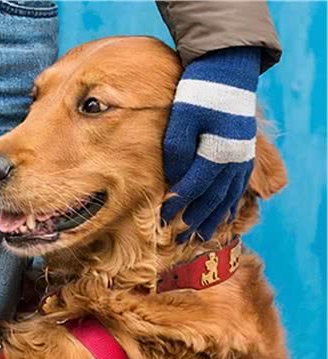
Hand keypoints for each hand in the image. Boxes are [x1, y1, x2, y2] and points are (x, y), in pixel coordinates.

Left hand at [161, 47, 260, 241]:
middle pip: (213, 198)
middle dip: (195, 220)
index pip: (194, 188)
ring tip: (201, 234)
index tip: (163, 218)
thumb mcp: (181, 119)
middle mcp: (234, 159)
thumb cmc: (198, 93)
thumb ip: (176, 152)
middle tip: (181, 239)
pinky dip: (230, 202)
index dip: (178, 205)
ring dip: (214, 217)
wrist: (228, 69)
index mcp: (218, 152)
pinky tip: (223, 213)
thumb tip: (173, 182)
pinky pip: (239, 185)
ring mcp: (242, 156)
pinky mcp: (245, 151)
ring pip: (228, 195)